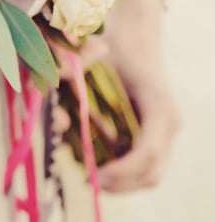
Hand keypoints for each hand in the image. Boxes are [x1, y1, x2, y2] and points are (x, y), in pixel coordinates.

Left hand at [93, 0, 180, 193]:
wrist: (135, 37)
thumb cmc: (116, 43)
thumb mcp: (95, 50)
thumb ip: (76, 64)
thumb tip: (53, 77)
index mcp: (158, 105)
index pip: (147, 152)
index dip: (121, 171)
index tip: (94, 175)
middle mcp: (167, 122)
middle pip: (151, 173)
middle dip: (119, 184)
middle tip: (88, 181)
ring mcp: (164, 131)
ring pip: (150, 175)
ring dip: (121, 183)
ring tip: (92, 175)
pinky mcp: (156, 135)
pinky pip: (144, 166)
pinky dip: (122, 172)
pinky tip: (98, 163)